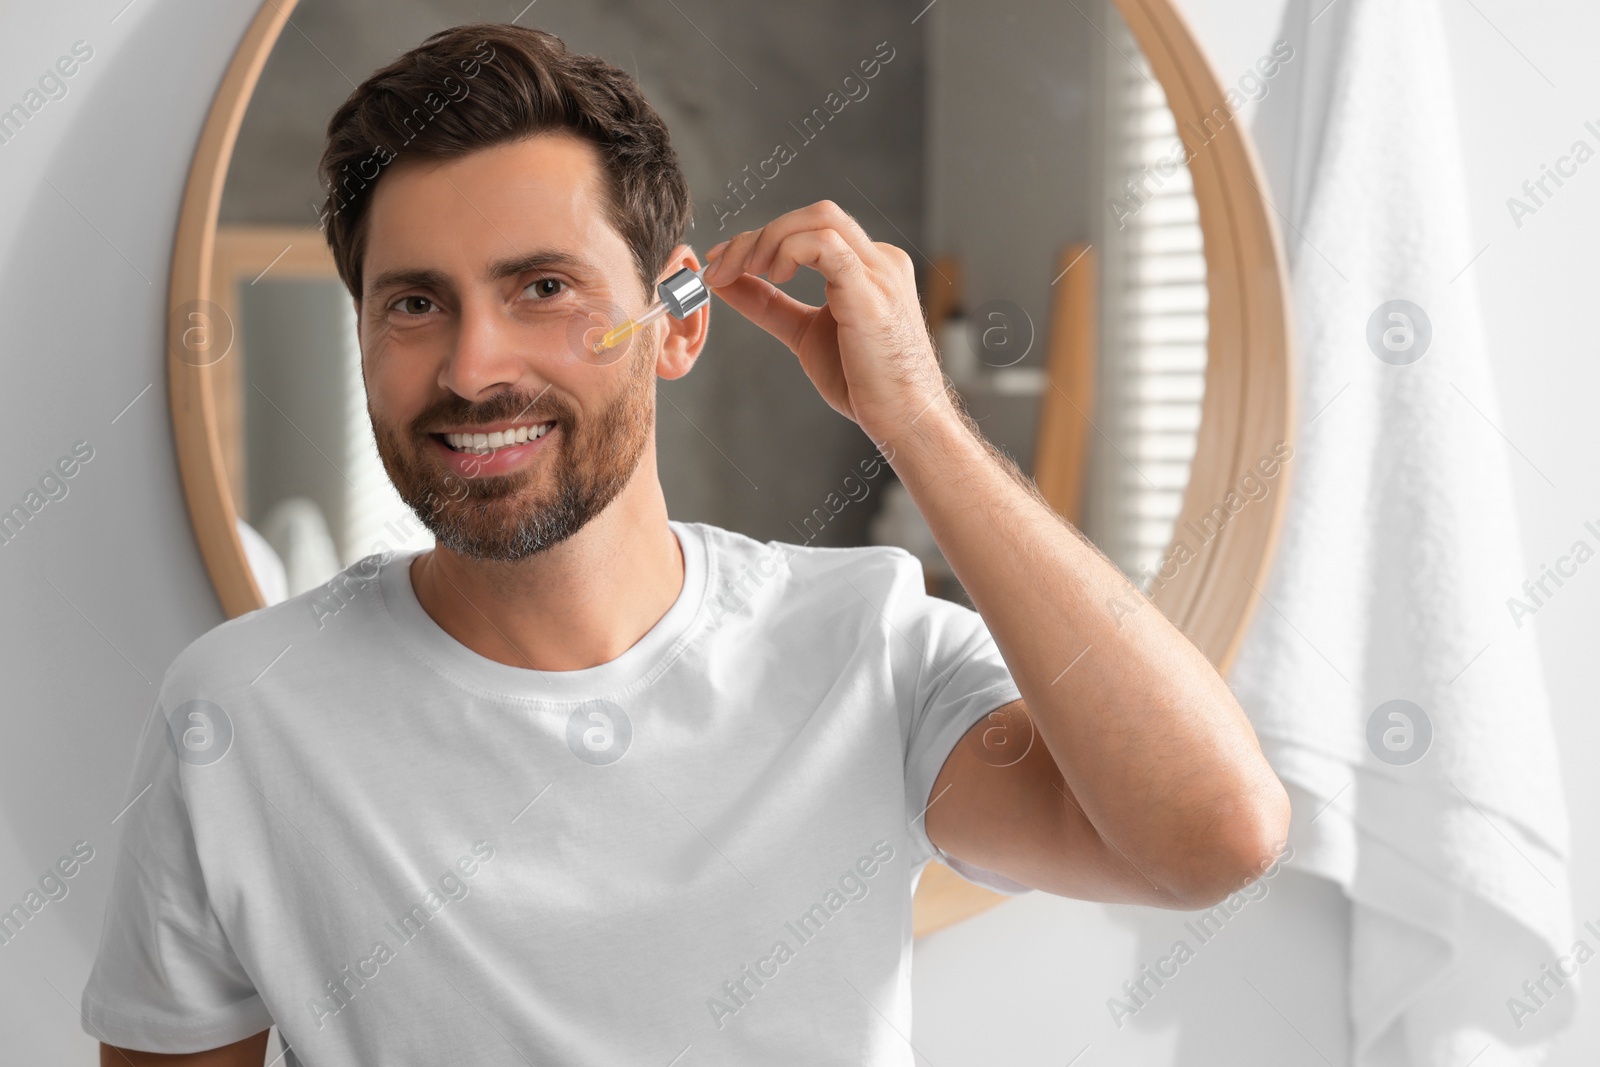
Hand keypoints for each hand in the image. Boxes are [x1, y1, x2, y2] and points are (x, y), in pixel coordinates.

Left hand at [700, 200, 953, 443]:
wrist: (903, 418)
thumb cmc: (865, 383)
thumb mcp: (804, 334)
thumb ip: (769, 305)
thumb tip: (726, 282)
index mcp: (867, 267)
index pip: (808, 229)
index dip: (758, 239)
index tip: (719, 263)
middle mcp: (879, 260)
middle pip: (811, 216)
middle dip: (757, 235)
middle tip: (719, 268)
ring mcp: (879, 271)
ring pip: (819, 219)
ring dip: (768, 240)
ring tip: (742, 272)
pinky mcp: (871, 291)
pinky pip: (827, 244)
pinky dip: (790, 250)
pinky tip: (775, 275)